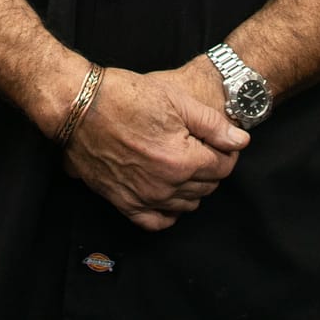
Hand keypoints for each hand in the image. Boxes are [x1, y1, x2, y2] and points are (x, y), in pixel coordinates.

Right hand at [63, 67, 249, 230]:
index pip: (223, 167)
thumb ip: (213, 125)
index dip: (227, 151)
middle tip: (201, 146)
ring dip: (192, 186)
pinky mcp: (123, 202)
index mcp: (182, 161)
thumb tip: (240, 142)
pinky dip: (168, 212)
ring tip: (183, 162)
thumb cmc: (125, 96)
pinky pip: (156, 222)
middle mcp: (165, 186)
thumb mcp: (176, 99)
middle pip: (207, 187)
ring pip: (186, 204)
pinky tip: (169, 193)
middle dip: (210, 167)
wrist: (79, 106)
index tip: (220, 140)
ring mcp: (143, 198)